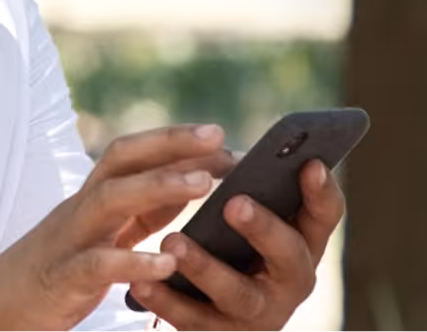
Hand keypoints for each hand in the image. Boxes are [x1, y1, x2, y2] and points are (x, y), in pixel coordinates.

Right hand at [0, 124, 237, 331]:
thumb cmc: (57, 267)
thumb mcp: (102, 233)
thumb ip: (141, 210)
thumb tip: (190, 181)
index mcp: (91, 199)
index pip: (130, 154)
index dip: (172, 141)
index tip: (221, 136)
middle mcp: (80, 209)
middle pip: (120, 161)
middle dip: (169, 145)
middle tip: (219, 141)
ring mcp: (69, 240)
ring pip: (109, 200)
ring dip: (158, 186)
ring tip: (203, 183)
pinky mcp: (62, 277)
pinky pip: (97, 264)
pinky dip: (133, 261)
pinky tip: (167, 263)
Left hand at [127, 159, 345, 329]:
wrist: (216, 324)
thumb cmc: (233, 258)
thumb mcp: (250, 230)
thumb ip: (249, 195)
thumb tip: (225, 148)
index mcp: (300, 247)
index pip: (323, 218)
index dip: (322, 193)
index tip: (310, 163)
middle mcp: (287, 284)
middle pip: (288, 257)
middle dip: (264, 229)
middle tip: (234, 203)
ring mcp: (253, 314)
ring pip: (237, 294)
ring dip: (206, 267)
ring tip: (173, 240)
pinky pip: (190, 319)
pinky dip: (165, 301)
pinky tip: (140, 283)